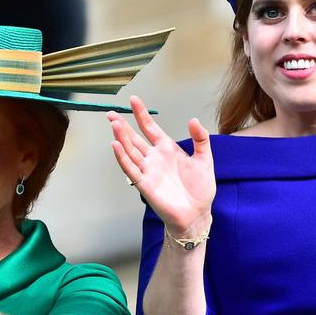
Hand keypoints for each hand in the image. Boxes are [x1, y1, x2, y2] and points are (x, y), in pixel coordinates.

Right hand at [107, 95, 215, 231]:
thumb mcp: (204, 160)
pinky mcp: (144, 184)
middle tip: (111, 113)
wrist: (197, 214)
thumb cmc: (200, 189)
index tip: (133, 100)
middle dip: (122, 125)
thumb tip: (194, 120)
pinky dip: (122, 157)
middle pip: (134, 138)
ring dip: (121, 138)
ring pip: (130, 150)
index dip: (141, 114)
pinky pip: (131, 168)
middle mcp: (154, 158)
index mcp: (167, 149)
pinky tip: (116, 146)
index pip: (150, 127)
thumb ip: (201, 139)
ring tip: (114, 124)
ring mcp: (148, 170)